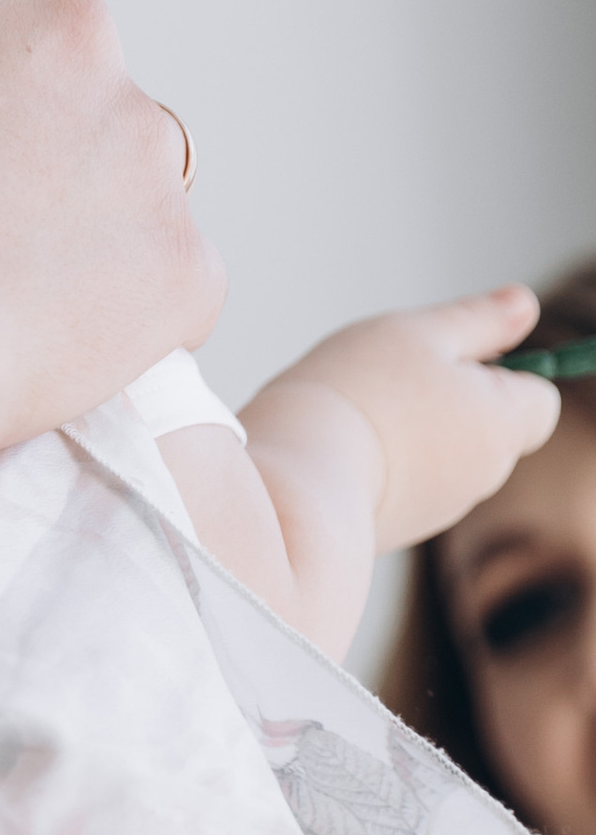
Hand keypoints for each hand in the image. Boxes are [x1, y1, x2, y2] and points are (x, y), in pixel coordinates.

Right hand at [251, 289, 560, 555]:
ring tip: (355, 414)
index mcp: (503, 424)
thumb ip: (479, 319)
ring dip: (407, 432)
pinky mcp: (393, 531)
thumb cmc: (358, 395)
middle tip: (391, 376)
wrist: (295, 484)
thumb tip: (525, 304)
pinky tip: (336, 449)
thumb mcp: (420, 332)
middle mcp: (482, 477)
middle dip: (447, 399)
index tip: (448, 354)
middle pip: (484, 426)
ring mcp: (437, 511)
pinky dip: (376, 466)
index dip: (500, 369)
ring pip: (437, 456)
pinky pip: (397, 486)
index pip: (539, 398)